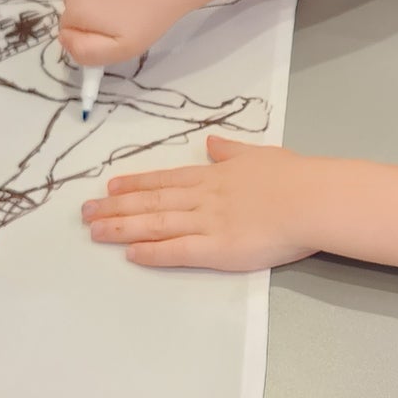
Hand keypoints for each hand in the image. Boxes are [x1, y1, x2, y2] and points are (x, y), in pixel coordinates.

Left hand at [83, 135, 319, 269]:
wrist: (312, 199)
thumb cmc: (294, 176)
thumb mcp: (259, 154)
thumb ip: (231, 151)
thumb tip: (211, 143)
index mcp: (214, 176)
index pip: (165, 179)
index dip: (135, 184)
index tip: (110, 186)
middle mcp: (203, 198)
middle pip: (151, 201)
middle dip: (115, 207)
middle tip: (85, 212)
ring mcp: (207, 223)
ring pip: (156, 224)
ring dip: (122, 227)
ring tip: (94, 231)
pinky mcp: (217, 249)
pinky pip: (177, 251)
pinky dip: (152, 252)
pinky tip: (129, 253)